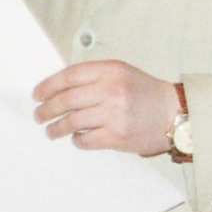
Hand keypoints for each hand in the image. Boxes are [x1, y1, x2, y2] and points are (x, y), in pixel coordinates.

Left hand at [31, 59, 178, 154]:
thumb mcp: (121, 73)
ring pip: (72, 122)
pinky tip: (76, 138)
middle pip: (66, 100)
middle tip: (39, 115)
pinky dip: (77, 140)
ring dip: (56, 128)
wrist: (174, 113)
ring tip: (50, 131)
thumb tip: (58, 89)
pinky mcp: (117, 136)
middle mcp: (111, 90)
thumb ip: (94, 76)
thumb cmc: (145, 93)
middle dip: (46, 109)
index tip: (37, 95)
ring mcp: (114, 114)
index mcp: (110, 70)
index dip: (47, 86)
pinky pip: (86, 140)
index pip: (68, 76)